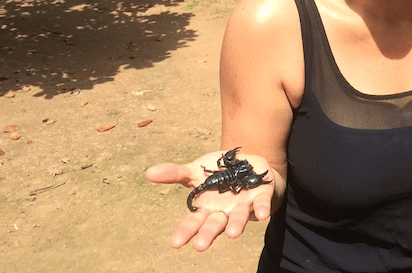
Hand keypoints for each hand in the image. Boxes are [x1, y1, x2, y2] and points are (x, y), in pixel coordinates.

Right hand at [145, 150, 274, 250]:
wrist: (248, 165)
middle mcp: (224, 212)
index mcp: (206, 208)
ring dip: (236, 225)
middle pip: (215, 225)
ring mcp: (243, 206)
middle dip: (208, 235)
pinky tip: (263, 215)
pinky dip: (262, 209)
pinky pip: (262, 205)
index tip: (175, 243)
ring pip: (238, 218)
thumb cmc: (218, 173)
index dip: (185, 232)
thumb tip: (148, 173)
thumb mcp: (195, 171)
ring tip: (232, 233)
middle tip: (200, 246)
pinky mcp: (261, 197)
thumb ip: (174, 174)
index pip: (193, 222)